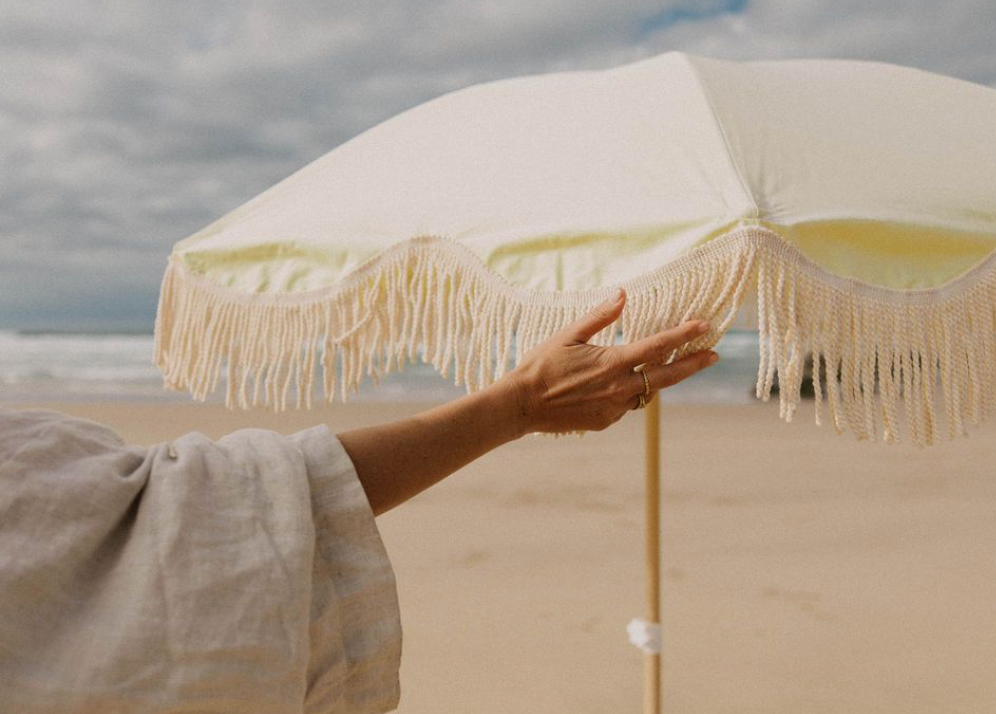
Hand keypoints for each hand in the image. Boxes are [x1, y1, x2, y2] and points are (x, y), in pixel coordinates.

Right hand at [507, 288, 717, 433]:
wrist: (522, 405)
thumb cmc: (542, 365)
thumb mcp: (568, 335)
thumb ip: (599, 316)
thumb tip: (622, 294)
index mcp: (612, 363)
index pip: (658, 347)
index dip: (684, 335)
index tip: (704, 326)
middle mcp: (619, 388)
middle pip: (667, 376)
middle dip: (693, 364)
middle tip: (713, 354)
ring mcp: (613, 408)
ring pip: (647, 393)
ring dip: (659, 380)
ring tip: (669, 367)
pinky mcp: (605, 422)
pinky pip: (626, 405)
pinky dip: (629, 393)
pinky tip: (619, 385)